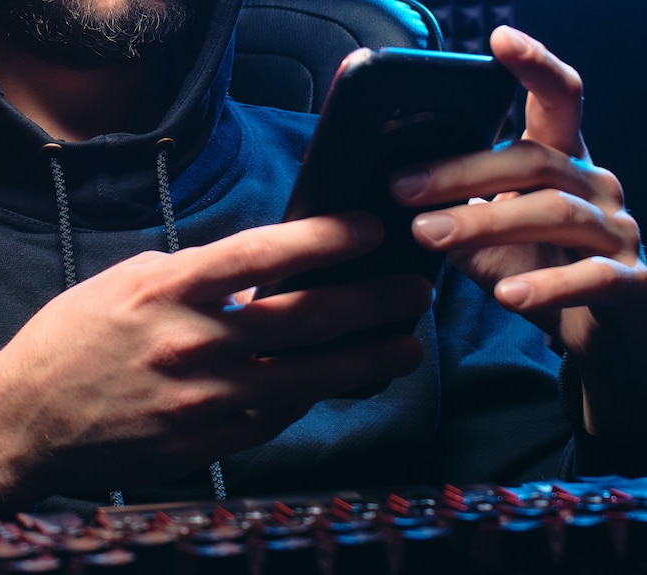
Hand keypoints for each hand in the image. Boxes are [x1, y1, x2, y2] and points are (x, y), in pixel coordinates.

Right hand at [0, 213, 431, 510]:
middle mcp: (194, 344)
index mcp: (170, 290)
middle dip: (373, 304)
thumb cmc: (73, 340)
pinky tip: (331, 385)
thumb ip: (196, 274)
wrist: (28, 419)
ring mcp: (205, 400)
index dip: (325, 238)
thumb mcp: (129, 281)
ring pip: (308, 379)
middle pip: (306, 320)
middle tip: (414, 295)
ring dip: (366, 362)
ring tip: (404, 348)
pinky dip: (308, 399)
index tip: (369, 230)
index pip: (263, 255)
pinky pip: (276, 419)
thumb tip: (262, 271)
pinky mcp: (206, 443)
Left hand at [391, 25, 646, 437]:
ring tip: (428, 236)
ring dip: (486, 222)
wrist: (603, 336)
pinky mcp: (634, 281)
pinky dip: (547, 284)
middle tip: (400, 189)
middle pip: (534, 161)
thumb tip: (394, 195)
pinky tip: (507, 296)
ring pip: (556, 212)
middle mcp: (596, 186)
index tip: (499, 39)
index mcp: (563, 165)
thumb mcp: (492, 240)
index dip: (535, 67)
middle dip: (462, 172)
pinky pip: (593, 277)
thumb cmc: (541, 272)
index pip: (558, 102)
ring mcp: (619, 232)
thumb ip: (457, 213)